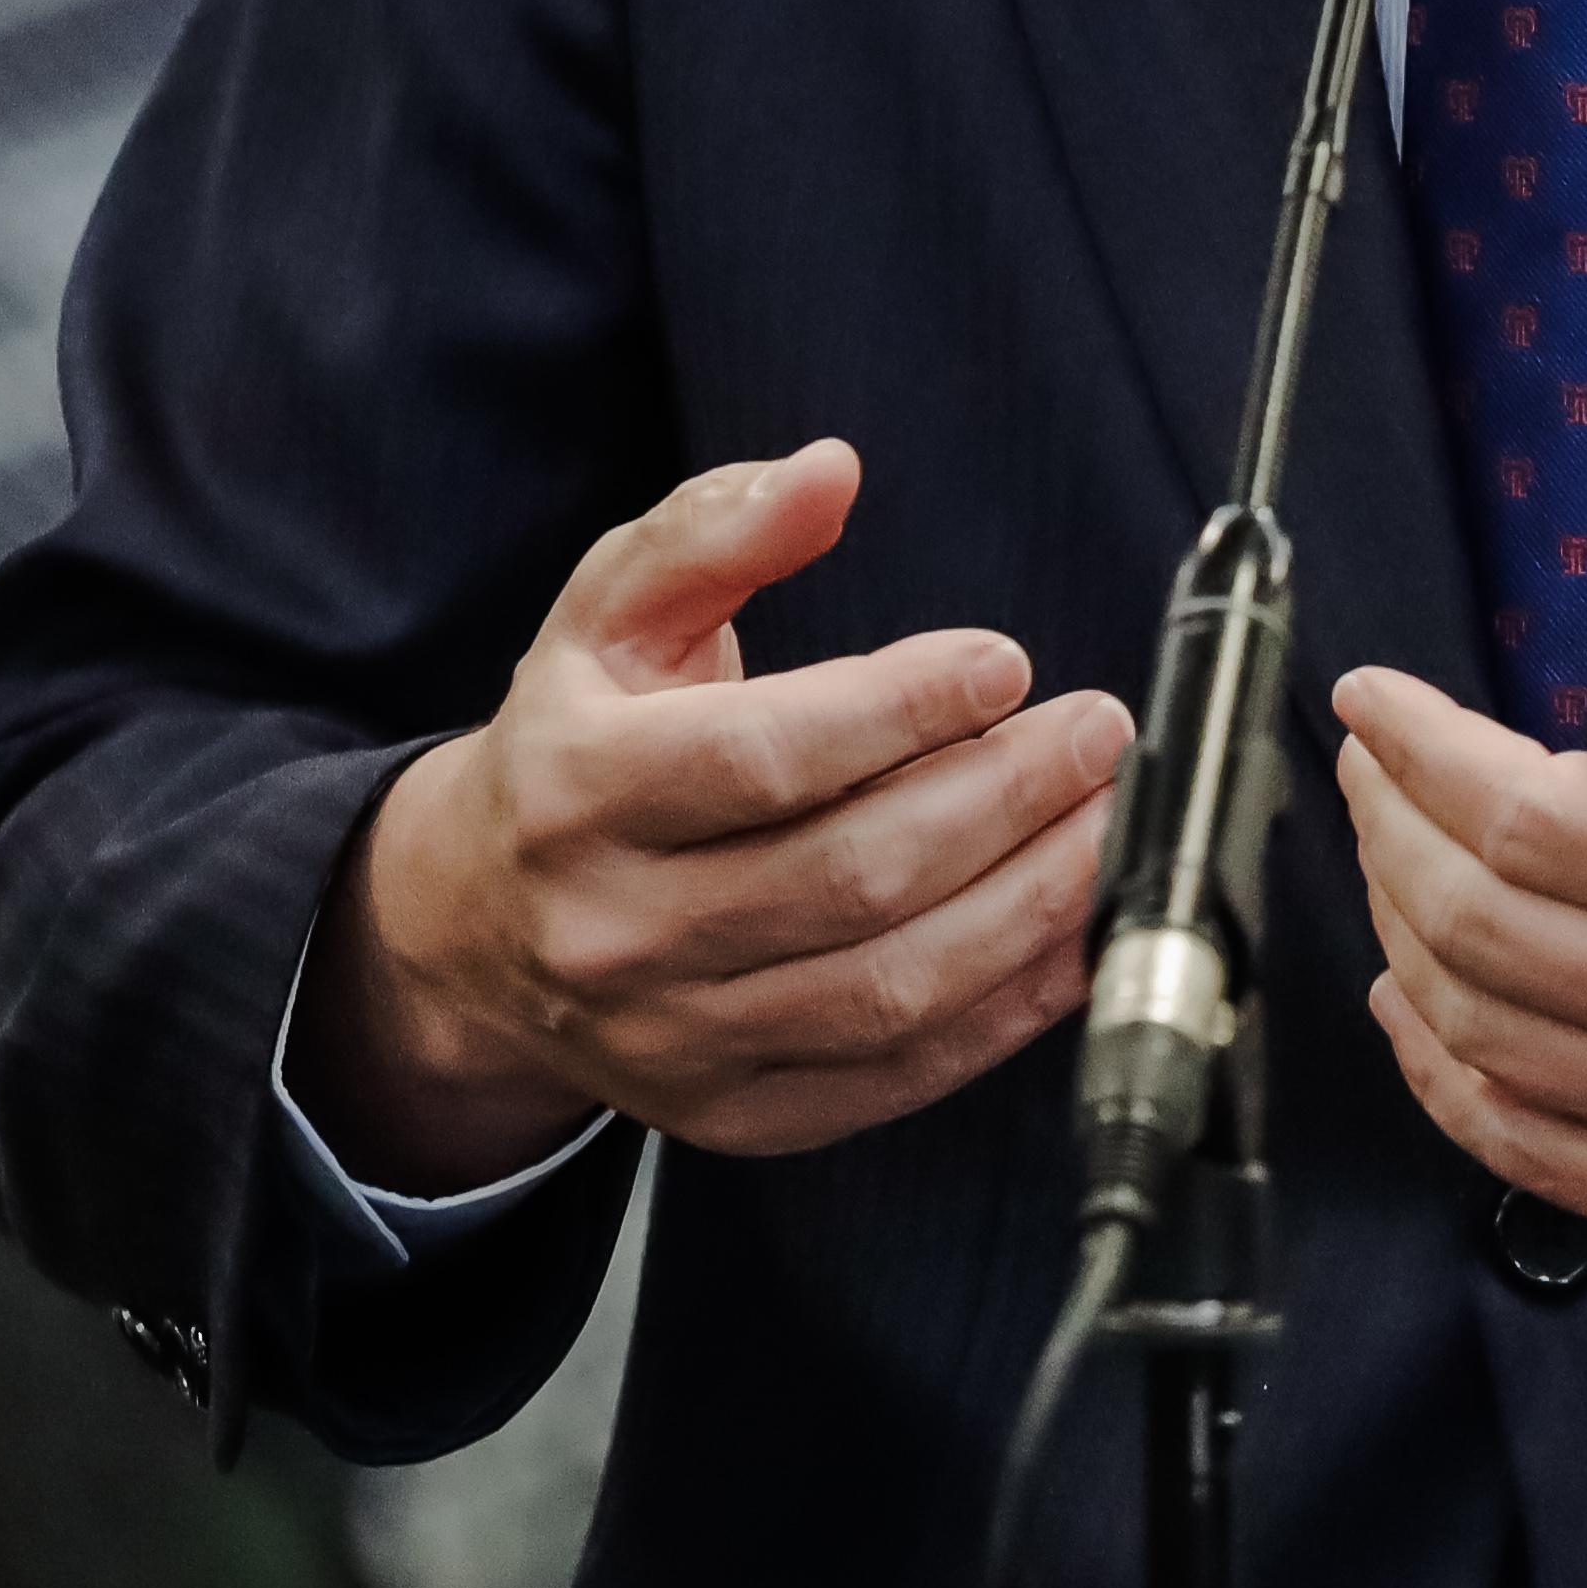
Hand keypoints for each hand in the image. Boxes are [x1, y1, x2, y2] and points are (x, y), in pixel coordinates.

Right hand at [303, 440, 1130, 1188]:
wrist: (481, 924)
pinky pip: (893, 1077)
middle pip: (848, 878)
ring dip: (1028, 906)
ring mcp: (673, 1040)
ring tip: (1105, 824)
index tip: (1006, 663)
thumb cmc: (580, 742)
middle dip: (1002, 800)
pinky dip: (1003, 1013)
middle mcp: (616, 929)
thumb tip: (828, 473)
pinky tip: (1069, 937)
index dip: (903, 710)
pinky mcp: (732, 1114)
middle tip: (1095, 736)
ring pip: (887, 989)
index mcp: (578, 790)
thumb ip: (716, 527)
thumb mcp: (610, 609)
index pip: (764, 759)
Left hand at [1327, 449, 1586, 1245]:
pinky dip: (1447, 1081)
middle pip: (1480, 934)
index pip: (1528, 819)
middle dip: (1389, 835)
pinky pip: (1533, 1156)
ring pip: (1487, 1043)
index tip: (1370, 699)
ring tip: (1388, 856)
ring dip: (1402, 942)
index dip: (1422, 751)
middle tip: (1370, 766)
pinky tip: (1418, 1005)